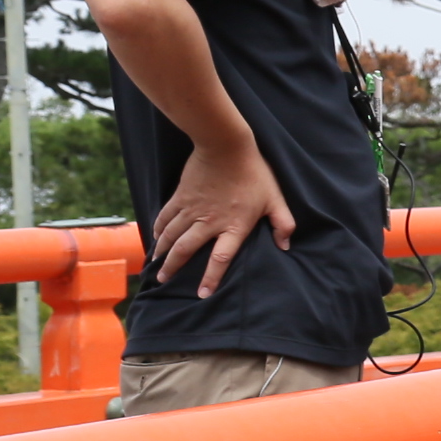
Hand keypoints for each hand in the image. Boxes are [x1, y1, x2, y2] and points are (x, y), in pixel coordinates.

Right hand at [153, 136, 296, 297]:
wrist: (226, 146)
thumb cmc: (254, 173)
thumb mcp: (275, 199)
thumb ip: (283, 223)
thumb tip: (286, 245)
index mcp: (233, 226)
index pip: (221, 258)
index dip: (211, 278)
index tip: (202, 294)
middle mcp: (208, 221)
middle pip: (186, 250)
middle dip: (173, 267)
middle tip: (163, 281)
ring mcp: (191, 209)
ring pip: (171, 235)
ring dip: (162, 251)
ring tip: (156, 265)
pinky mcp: (180, 197)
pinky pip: (165, 216)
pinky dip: (157, 228)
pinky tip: (154, 237)